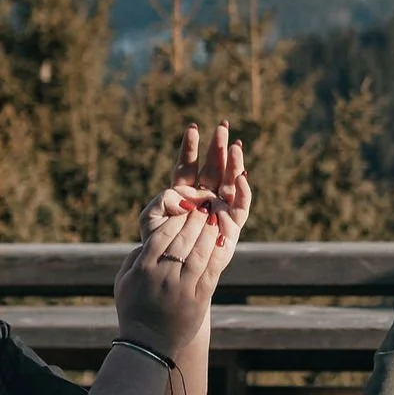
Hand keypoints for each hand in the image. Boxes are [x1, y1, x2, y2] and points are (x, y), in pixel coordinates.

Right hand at [115, 199, 229, 358]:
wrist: (149, 344)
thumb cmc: (134, 309)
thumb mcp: (124, 282)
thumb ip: (135, 257)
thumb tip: (150, 238)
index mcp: (143, 270)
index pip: (162, 235)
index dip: (176, 220)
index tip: (185, 208)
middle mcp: (163, 277)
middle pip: (183, 241)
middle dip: (196, 220)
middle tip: (205, 206)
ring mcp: (181, 288)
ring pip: (199, 253)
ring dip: (209, 232)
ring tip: (216, 217)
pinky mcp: (198, 299)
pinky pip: (210, 270)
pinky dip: (218, 252)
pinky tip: (222, 238)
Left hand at [145, 120, 251, 262]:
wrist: (172, 268)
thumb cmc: (158, 244)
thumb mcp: (150, 219)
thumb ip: (159, 202)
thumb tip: (180, 194)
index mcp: (184, 192)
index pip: (188, 165)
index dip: (190, 148)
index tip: (192, 129)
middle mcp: (204, 196)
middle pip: (213, 167)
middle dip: (218, 147)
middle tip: (223, 126)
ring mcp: (220, 208)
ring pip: (230, 181)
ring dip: (234, 163)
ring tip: (236, 145)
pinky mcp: (233, 223)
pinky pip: (241, 204)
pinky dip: (243, 190)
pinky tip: (242, 176)